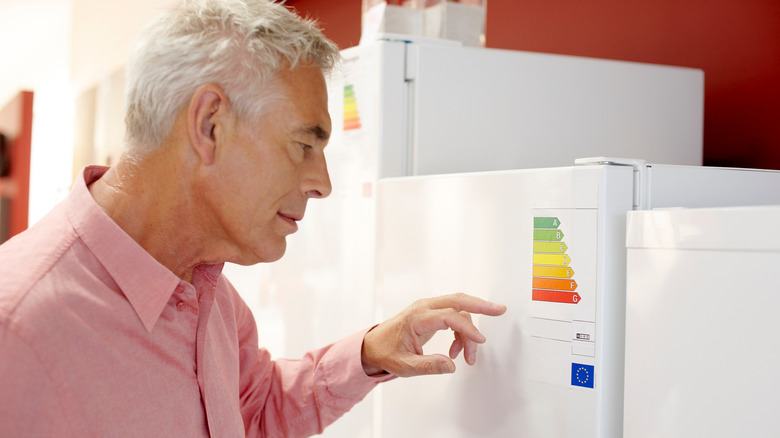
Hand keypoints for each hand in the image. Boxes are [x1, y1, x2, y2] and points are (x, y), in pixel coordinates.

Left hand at [361, 293, 506, 376]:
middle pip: (458, 299)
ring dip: (468, 329)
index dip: (467, 328)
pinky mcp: (430, 312)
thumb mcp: (404, 366)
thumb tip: (451, 365)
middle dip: (480, 305)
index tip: (479, 342)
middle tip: (500, 310)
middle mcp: (423, 307)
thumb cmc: (386, 353)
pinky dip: (460, 331)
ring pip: (458, 308)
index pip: (449, 316)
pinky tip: (456, 350)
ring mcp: (427, 308)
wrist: (373, 345)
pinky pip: (453, 315)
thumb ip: (428, 366)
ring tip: (467, 355)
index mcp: (416, 318)